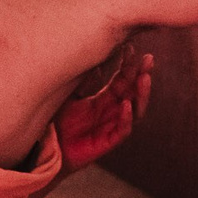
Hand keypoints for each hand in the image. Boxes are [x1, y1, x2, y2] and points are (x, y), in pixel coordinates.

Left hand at [54, 44, 151, 171]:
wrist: (48, 149)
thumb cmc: (58, 123)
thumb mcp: (70, 97)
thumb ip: (83, 83)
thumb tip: (95, 62)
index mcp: (104, 99)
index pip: (122, 80)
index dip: (128, 65)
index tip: (130, 48)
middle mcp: (112, 111)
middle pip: (133, 92)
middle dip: (142, 75)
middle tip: (149, 59)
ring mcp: (112, 126)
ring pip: (135, 110)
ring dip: (141, 94)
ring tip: (144, 78)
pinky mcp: (108, 142)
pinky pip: (122, 130)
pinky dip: (126, 118)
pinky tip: (126, 104)